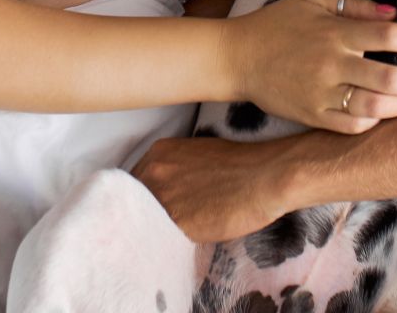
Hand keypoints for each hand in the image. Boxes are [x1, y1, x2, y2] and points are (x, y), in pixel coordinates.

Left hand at [131, 133, 294, 242]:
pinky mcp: (178, 223)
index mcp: (158, 152)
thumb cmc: (239, 164)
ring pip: (144, 221)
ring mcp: (163, 197)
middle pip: (132, 201)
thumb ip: (173, 171)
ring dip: (152, 230)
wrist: (264, 176)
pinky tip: (180, 243)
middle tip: (155, 225)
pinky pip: (161, 238)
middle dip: (141, 213)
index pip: (132, 182)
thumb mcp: (196, 155)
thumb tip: (164, 192)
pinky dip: (166, 243)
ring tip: (166, 236)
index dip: (140, 198)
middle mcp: (154, 172)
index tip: (147, 209)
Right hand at [221, 0, 396, 132]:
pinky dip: (373, 121)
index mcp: (334, 32)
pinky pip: (351, 126)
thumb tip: (392, 14)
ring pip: (374, 106)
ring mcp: (322, 93)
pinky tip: (381, 113)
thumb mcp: (312, 1)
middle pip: (388, 77)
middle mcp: (331, 64)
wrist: (238, 56)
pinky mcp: (312, 116)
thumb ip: (353, 6)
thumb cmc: (277, 23)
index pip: (388, 37)